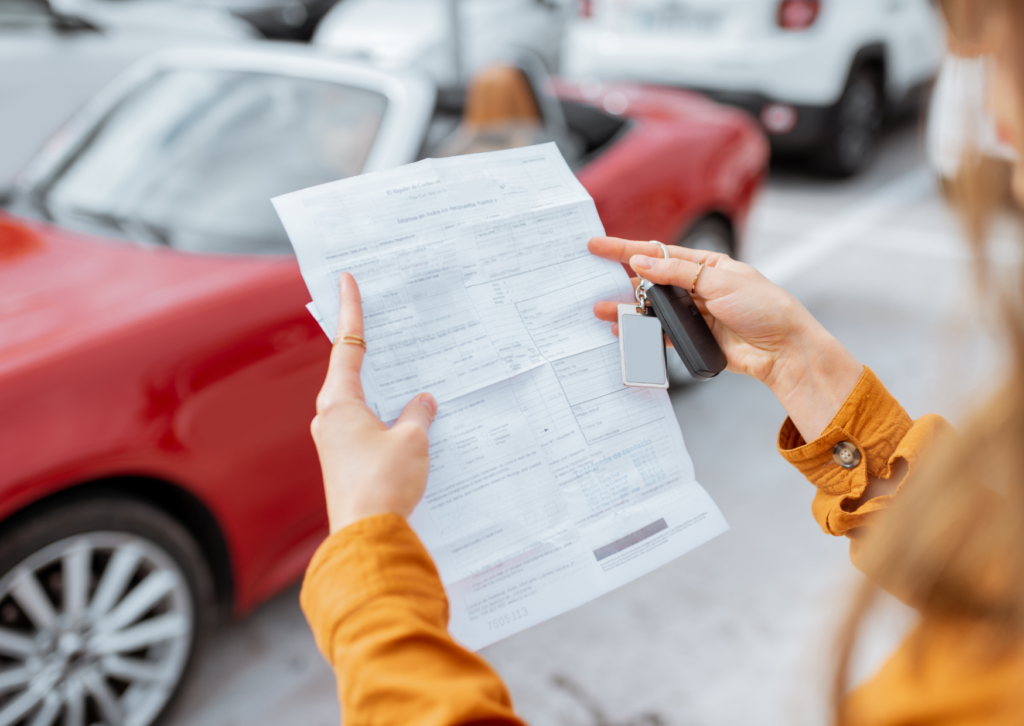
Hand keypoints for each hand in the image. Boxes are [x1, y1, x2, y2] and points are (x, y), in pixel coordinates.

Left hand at [311, 273, 436, 532]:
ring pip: (361, 403)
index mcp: (340, 403)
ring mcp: (336, 444)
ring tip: (406, 372)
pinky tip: (408, 421)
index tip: (347, 280)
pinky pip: (367, 428)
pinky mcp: (346, 464)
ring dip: (382, 388)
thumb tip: (422, 402)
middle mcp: (330, 419)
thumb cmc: (384, 483)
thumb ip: (418, 414)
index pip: (348, 346)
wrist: (367, 537)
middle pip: (349, 372)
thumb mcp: (411, 441)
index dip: (351, 311)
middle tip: (381, 321)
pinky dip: (386, 417)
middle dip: (367, 348)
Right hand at [589, 237, 862, 440]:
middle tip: (591, 278)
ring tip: (602, 310)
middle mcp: (696, 287)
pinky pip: (660, 333)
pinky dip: (641, 332)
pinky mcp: (693, 338)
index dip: (625, 248)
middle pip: (650, 280)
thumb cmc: (764, 308)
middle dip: (620, 280)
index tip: (597, 245)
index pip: (658, 253)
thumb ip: (678, 273)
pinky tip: (625, 330)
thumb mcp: (720, 281)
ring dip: (627, 309)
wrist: (784, 350)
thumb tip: (642, 262)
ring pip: (651, 308)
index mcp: (705, 265)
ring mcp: (693, 313)